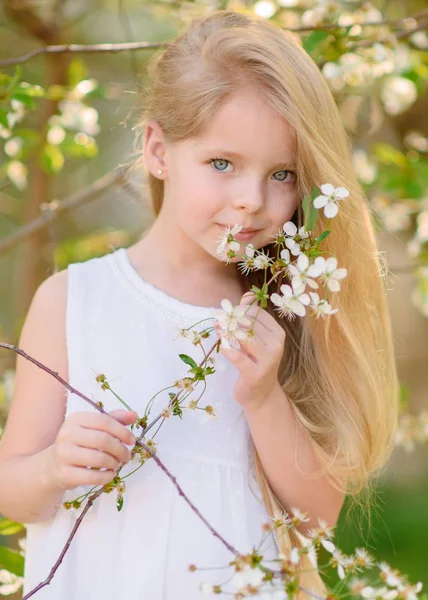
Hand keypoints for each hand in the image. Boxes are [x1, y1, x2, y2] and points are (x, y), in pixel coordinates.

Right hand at [48, 409, 136, 490]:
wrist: (52, 466)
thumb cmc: (79, 443)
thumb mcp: (94, 427)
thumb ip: (114, 419)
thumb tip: (134, 415)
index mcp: (76, 419)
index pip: (104, 421)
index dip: (122, 431)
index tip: (132, 441)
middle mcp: (67, 434)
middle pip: (103, 440)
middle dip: (120, 449)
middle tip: (127, 456)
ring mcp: (64, 454)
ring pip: (99, 459)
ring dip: (114, 463)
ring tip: (117, 464)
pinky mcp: (64, 474)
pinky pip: (93, 477)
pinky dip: (107, 476)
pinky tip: (110, 474)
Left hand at [215, 291, 285, 408]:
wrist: (262, 395)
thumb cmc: (256, 362)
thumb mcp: (256, 339)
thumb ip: (252, 318)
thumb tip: (248, 294)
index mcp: (277, 333)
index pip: (256, 312)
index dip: (239, 309)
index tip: (227, 312)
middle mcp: (276, 345)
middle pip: (249, 323)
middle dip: (231, 318)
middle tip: (217, 318)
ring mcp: (267, 360)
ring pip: (243, 337)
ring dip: (226, 330)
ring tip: (217, 327)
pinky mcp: (255, 373)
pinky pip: (236, 356)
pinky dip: (226, 347)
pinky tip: (220, 345)